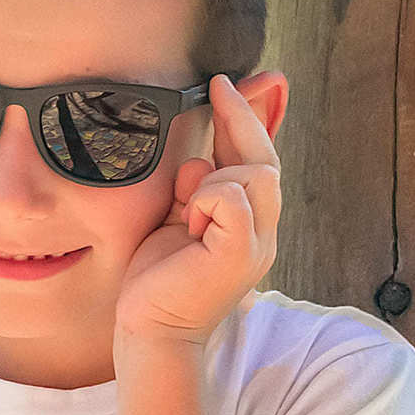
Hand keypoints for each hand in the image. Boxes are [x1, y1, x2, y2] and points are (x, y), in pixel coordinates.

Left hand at [113, 72, 282, 346]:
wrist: (150, 330)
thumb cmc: (159, 279)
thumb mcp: (178, 220)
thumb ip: (195, 189)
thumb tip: (201, 158)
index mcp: (249, 225)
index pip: (258, 162)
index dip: (248, 120)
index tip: (229, 85)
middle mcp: (262, 233)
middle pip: (264, 160)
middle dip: (242, 117)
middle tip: (217, 84)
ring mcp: (257, 245)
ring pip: (254, 173)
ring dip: (215, 175)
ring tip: (186, 210)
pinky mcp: (240, 254)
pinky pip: (233, 198)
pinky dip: (206, 197)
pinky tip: (188, 220)